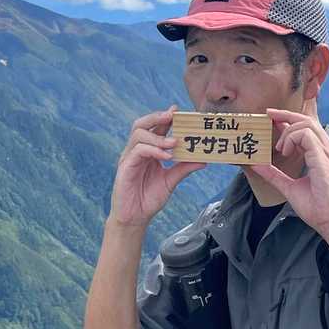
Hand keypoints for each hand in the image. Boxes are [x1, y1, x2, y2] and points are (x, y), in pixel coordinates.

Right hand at [108, 104, 206, 228]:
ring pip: (138, 134)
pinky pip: (138, 151)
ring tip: (174, 142)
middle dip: (156, 117)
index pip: (154, 129)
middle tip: (172, 115)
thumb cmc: (149, 198)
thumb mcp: (171, 181)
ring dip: (158, 136)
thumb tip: (204, 160)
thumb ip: (184, 168)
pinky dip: (153, 150)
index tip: (177, 110)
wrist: (136, 218)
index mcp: (147, 151)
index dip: (164, 118)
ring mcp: (129, 158)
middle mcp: (136, 151)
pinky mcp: (125, 167)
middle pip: (141, 124)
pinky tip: (166, 156)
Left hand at [247, 108, 328, 242]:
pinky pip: (306, 136)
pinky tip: (285, 151)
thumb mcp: (290, 187)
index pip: (308, 128)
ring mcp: (328, 154)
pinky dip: (292, 139)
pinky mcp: (324, 159)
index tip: (272, 118)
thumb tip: (256, 165)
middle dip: (286, 114)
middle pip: (308, 120)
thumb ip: (274, 175)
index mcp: (323, 155)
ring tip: (280, 149)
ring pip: (307, 124)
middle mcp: (328, 151)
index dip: (289, 120)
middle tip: (268, 115)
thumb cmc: (318, 209)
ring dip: (288, 131)